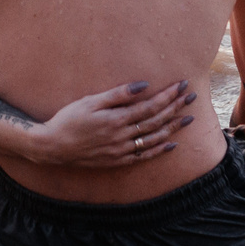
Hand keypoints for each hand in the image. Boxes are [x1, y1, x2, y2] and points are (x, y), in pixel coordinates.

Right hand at [37, 80, 195, 167]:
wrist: (53, 146)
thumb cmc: (69, 119)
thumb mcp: (90, 101)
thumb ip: (118, 94)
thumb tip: (144, 86)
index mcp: (116, 119)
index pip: (150, 106)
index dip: (168, 96)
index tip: (181, 85)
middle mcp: (122, 137)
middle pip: (156, 121)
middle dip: (176, 107)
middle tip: (191, 96)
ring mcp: (121, 151)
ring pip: (154, 139)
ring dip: (173, 128)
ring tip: (188, 118)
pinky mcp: (117, 161)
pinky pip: (144, 156)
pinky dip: (159, 150)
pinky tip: (171, 144)